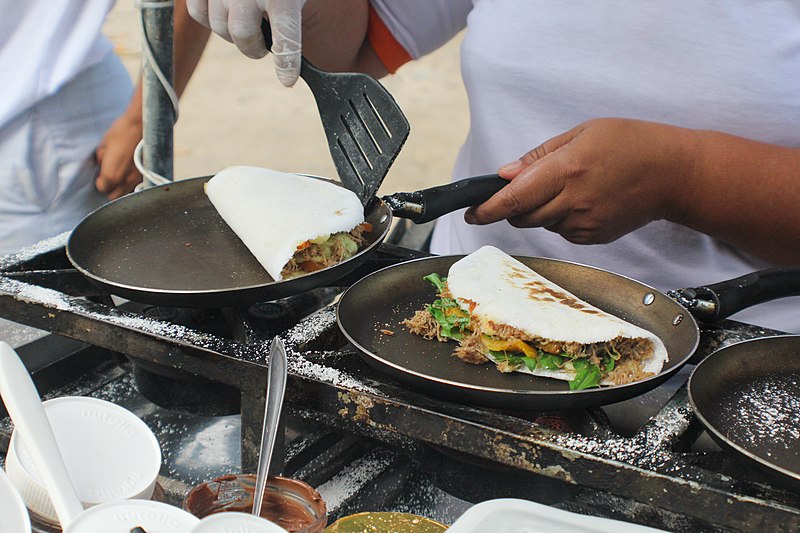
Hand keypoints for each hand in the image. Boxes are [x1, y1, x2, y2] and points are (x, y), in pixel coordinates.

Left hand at [95, 113, 142, 199]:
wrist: (143, 126)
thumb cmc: (122, 132)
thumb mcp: (104, 144)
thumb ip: (101, 159)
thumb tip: (102, 163)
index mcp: (111, 174)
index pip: (101, 188)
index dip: (99, 181)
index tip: (100, 174)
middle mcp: (124, 180)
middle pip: (113, 196)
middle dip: (110, 187)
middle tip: (109, 175)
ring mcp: (136, 179)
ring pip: (125, 193)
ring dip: (121, 187)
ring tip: (120, 175)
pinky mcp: (145, 174)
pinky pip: (135, 186)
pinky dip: (130, 183)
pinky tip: (129, 173)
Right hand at [187, 0, 304, 86]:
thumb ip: (288, 14)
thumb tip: (286, 49)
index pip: (286, 37)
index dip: (287, 62)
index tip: (288, 79)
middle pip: (242, 35)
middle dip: (253, 49)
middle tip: (262, 49)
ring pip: (219, 26)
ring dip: (232, 34)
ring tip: (245, 26)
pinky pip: (198, 12)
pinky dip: (209, 19)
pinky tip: (223, 14)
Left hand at [465, 118, 695, 243]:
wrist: (673, 173)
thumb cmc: (630, 143)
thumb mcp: (582, 133)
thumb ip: (540, 156)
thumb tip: (505, 174)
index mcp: (567, 170)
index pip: (515, 198)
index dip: (488, 208)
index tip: (472, 212)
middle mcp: (573, 200)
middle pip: (522, 216)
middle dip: (512, 207)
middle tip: (523, 189)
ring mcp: (585, 223)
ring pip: (542, 224)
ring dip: (540, 210)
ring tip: (568, 187)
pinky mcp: (594, 237)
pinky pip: (562, 232)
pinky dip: (560, 219)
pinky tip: (582, 200)